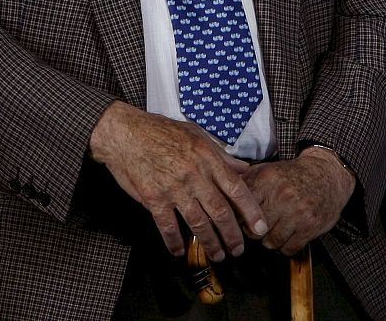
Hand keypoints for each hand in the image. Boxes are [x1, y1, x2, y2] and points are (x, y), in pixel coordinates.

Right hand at [88, 101, 266, 260]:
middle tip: (239, 249)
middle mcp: (194, 175)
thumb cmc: (161, 130)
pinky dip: (175, 242)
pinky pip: (168, 227)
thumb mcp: (195, 134)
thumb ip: (220, 154)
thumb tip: (243, 169)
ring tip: (218, 255)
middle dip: (233, 235)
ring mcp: (174, 188)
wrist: (125, 132)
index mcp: (207, 158)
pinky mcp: (154, 198)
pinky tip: (180, 251)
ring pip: (198, 223)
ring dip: (210, 243)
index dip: (250, 211)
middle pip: (220, 211)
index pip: (236, 189)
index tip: (259, 228)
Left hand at [243, 147, 354, 255]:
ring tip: (274, 230)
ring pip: (270, 242)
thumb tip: (221, 194)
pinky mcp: (310, 226)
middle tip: (257, 228)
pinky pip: (288, 249)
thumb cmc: (292, 175)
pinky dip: (285, 247)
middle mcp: (282, 195)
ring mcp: (297, 212)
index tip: (239, 222)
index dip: (238, 219)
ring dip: (270, 241)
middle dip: (253, 233)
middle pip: (254, 230)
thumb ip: (245, 181)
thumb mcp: (267, 170)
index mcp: (267, 179)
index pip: (241, 209)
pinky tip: (287, 236)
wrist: (327, 175)